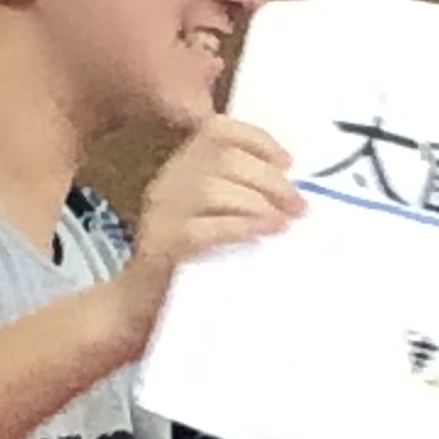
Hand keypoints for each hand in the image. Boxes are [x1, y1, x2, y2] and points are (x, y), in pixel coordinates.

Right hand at [117, 117, 298, 326]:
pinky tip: (263, 232)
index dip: (259, 141)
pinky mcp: (162, 246)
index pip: (219, 131)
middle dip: (269, 179)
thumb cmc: (191, 262)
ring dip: (258, 203)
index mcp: (183, 168)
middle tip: (298, 206)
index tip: (289, 163)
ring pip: (211, 189)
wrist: (141, 307)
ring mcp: (162, 213)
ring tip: (284, 222)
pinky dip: (239, 226)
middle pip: (222, 159)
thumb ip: (243, 194)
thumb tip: (292, 189)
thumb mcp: (215, 216)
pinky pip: (202, 228)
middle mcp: (169, 183)